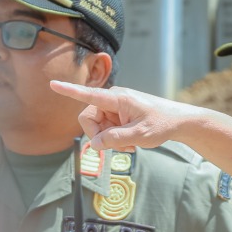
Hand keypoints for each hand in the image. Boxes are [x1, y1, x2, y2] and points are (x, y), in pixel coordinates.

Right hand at [50, 80, 204, 151]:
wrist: (178, 122)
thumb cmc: (162, 124)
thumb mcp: (140, 136)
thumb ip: (115, 140)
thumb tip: (94, 144)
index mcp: (117, 98)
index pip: (89, 95)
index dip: (69, 91)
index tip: (52, 84)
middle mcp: (112, 100)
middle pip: (88, 119)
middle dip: (100, 137)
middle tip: (120, 148)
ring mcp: (114, 107)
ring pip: (97, 128)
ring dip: (110, 140)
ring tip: (130, 146)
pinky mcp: (117, 114)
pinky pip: (106, 129)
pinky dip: (115, 139)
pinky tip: (130, 143)